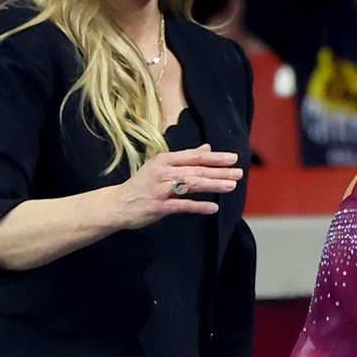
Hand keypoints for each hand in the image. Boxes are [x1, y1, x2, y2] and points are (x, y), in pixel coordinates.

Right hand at [110, 144, 241, 228]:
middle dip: (219, 171)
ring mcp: (161, 189)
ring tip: (231, 186)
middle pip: (196, 170)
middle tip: (239, 173)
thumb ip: (185, 158)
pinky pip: (182, 206)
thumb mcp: (161, 166)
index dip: (215, 157)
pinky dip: (198, 206)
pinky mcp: (159, 206)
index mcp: (165, 160)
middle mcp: (163, 172)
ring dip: (213, 185)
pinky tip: (213, 208)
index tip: (233, 158)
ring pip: (191, 185)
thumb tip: (207, 148)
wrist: (117, 204)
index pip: (194, 156)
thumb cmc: (142, 185)